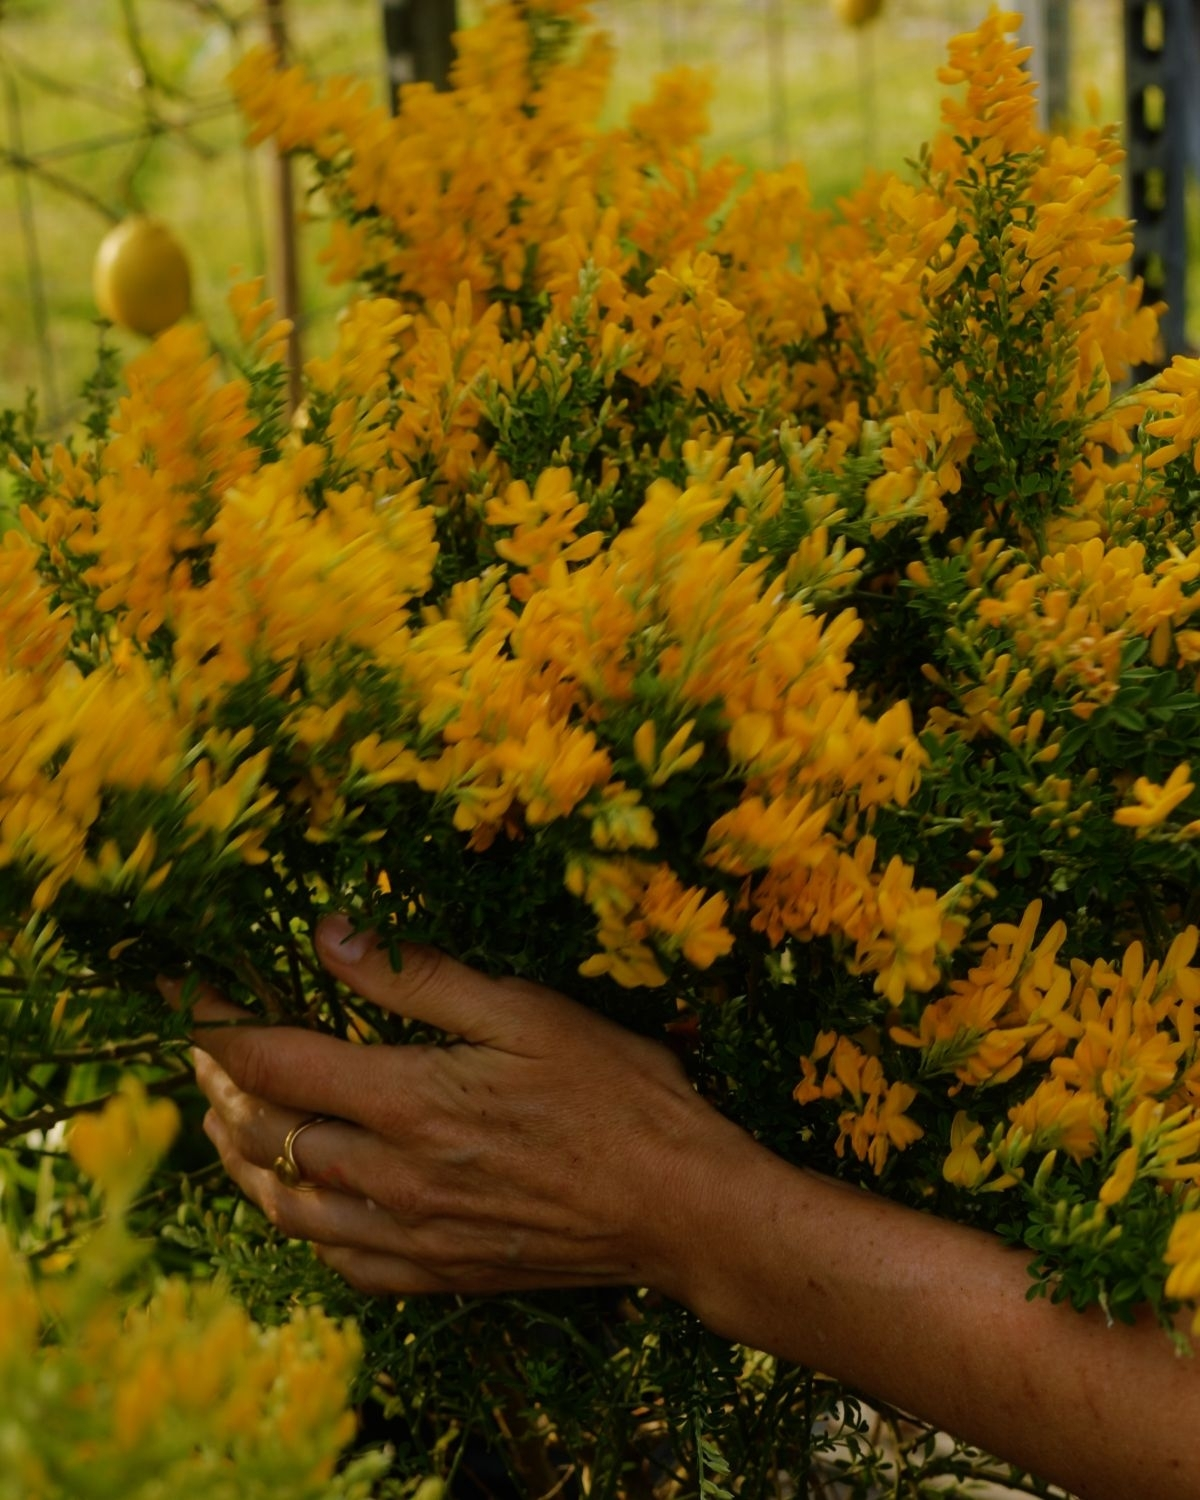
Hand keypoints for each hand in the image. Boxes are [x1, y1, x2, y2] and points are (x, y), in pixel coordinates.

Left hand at [181, 916, 747, 1299]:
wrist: (677, 1205)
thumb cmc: (614, 1094)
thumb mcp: (523, 1010)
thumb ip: (418, 976)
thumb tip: (330, 934)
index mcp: (406, 1102)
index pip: (271, 1060)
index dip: (214, 1023)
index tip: (183, 994)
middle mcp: (391, 1177)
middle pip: (263, 1134)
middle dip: (219, 1084)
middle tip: (205, 1048)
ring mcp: (411, 1235)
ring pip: (285, 1206)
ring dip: (240, 1158)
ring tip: (224, 1121)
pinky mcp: (438, 1273)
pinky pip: (338, 1261)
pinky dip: (299, 1228)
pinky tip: (301, 1206)